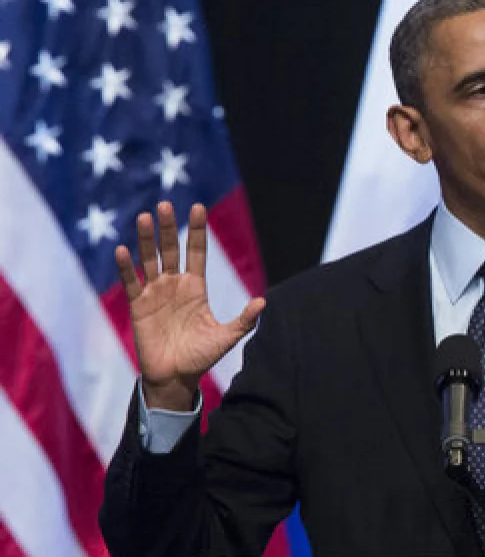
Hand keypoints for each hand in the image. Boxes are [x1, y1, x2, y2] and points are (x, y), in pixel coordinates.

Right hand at [115, 202, 265, 410]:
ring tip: (144, 217)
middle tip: (165, 205)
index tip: (198, 208)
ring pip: (150, 260)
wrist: (176, 377)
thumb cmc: (201, 356)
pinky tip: (123, 250)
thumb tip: (263, 302)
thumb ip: (244, 320)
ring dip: (146, 239)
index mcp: (196, 288)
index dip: (197, 231)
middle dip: (168, 228)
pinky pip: (132, 283)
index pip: (197, 252)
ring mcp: (156, 294)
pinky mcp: (139, 306)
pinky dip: (127, 267)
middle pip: (171, 250)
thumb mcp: (226, 337)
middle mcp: (175, 285)